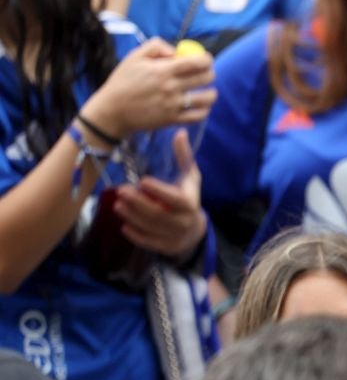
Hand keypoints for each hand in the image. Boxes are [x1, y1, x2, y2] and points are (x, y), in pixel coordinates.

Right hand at [83, 38, 215, 138]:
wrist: (112, 110)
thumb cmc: (123, 81)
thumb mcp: (134, 57)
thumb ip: (156, 46)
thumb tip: (176, 51)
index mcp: (163, 70)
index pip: (197, 62)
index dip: (206, 59)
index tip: (206, 59)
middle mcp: (171, 87)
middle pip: (205, 78)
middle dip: (210, 73)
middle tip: (207, 73)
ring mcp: (173, 105)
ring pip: (207, 99)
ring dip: (211, 93)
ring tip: (208, 91)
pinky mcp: (173, 120)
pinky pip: (198, 116)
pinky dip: (204, 110)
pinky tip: (201, 105)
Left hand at [114, 129, 205, 258]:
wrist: (195, 230)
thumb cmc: (189, 198)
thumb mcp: (190, 178)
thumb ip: (184, 158)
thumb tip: (179, 132)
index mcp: (191, 204)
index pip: (176, 198)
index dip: (159, 190)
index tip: (142, 180)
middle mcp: (184, 222)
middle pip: (159, 214)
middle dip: (139, 203)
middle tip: (121, 190)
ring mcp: (175, 236)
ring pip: (151, 227)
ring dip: (133, 216)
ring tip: (117, 204)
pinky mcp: (166, 247)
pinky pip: (149, 242)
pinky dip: (136, 235)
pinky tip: (123, 225)